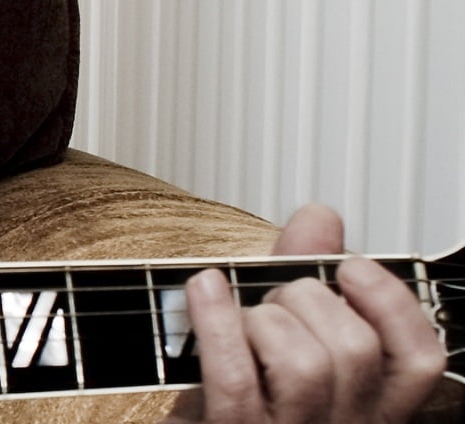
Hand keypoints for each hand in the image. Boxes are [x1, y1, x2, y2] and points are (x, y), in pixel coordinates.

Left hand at [165, 204, 444, 422]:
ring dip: (263, 319)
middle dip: (306, 298)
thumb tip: (320, 218)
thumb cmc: (239, 390)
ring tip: (241, 319)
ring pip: (303, 364)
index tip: (350, 267)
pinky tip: (204, 290)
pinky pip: (236, 378)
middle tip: (272, 299)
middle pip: (354, 349)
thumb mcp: (281, 329)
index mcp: (370, 404)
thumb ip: (304, 275)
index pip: (419, 359)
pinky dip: (218, 322)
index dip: (392, 304)